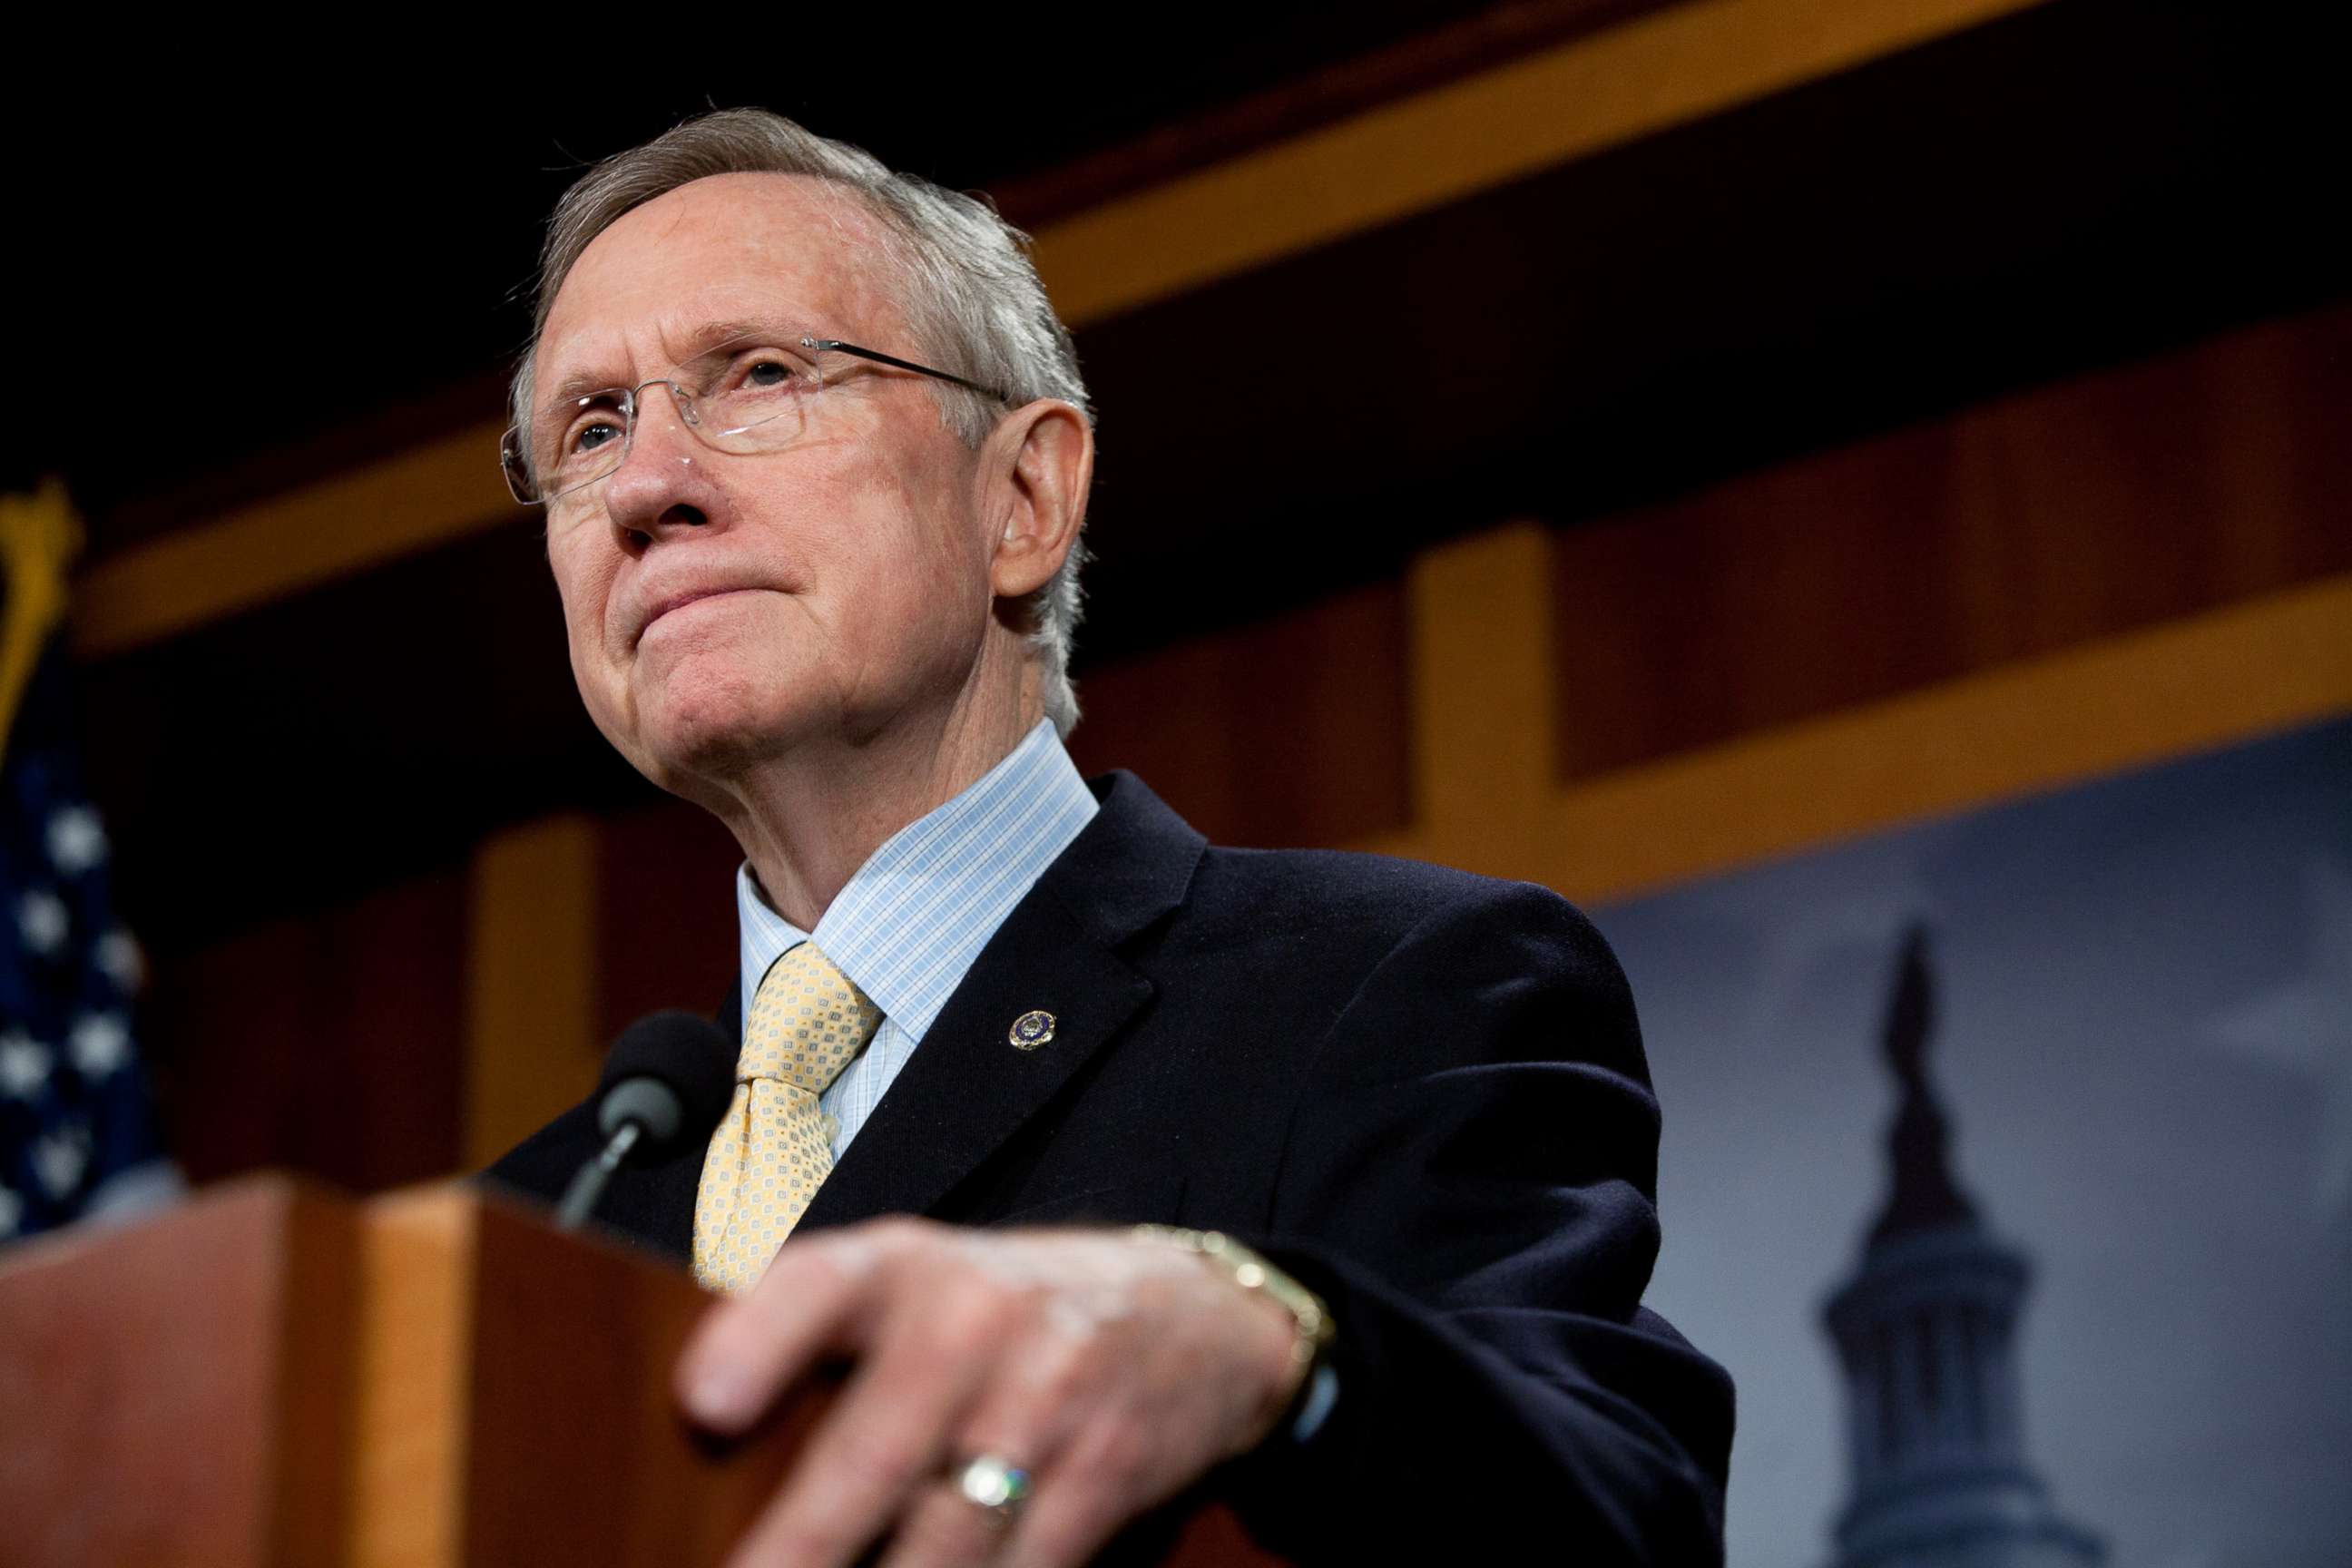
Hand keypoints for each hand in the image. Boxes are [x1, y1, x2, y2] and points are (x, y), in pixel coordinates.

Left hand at [675, 1217, 1304, 1567]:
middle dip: (802, 1542)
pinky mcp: (1105, 1474)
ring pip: (947, 1538)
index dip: (760, 1339)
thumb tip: (695, 1430)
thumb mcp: (918, 1281)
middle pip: (877, 1451)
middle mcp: (974, 1322)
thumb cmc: (1007, 1308)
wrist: (1192, 1311)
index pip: (821, 1284)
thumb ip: (816, 1337)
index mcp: (904, 1267)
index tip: (704, 1405)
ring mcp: (1048, 1400)